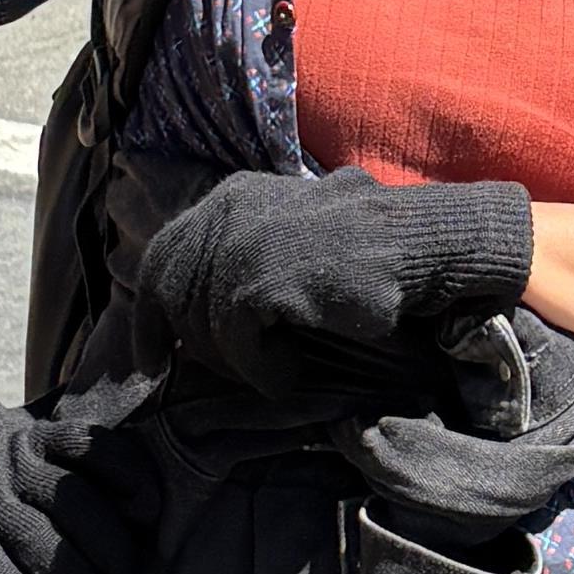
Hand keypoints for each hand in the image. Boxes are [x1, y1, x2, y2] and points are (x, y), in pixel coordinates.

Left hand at [134, 168, 533, 409]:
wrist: (423, 246)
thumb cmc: (370, 251)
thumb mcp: (295, 239)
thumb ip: (249, 253)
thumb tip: (199, 306)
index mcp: (234, 196)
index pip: (165, 254)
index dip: (150, 312)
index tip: (152, 358)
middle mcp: (228, 211)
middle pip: (170, 290)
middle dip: (183, 341)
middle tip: (202, 376)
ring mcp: (241, 244)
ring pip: (202, 325)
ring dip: (233, 361)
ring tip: (272, 370)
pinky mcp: (259, 281)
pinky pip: (237, 345)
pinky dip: (262, 371)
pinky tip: (289, 376)